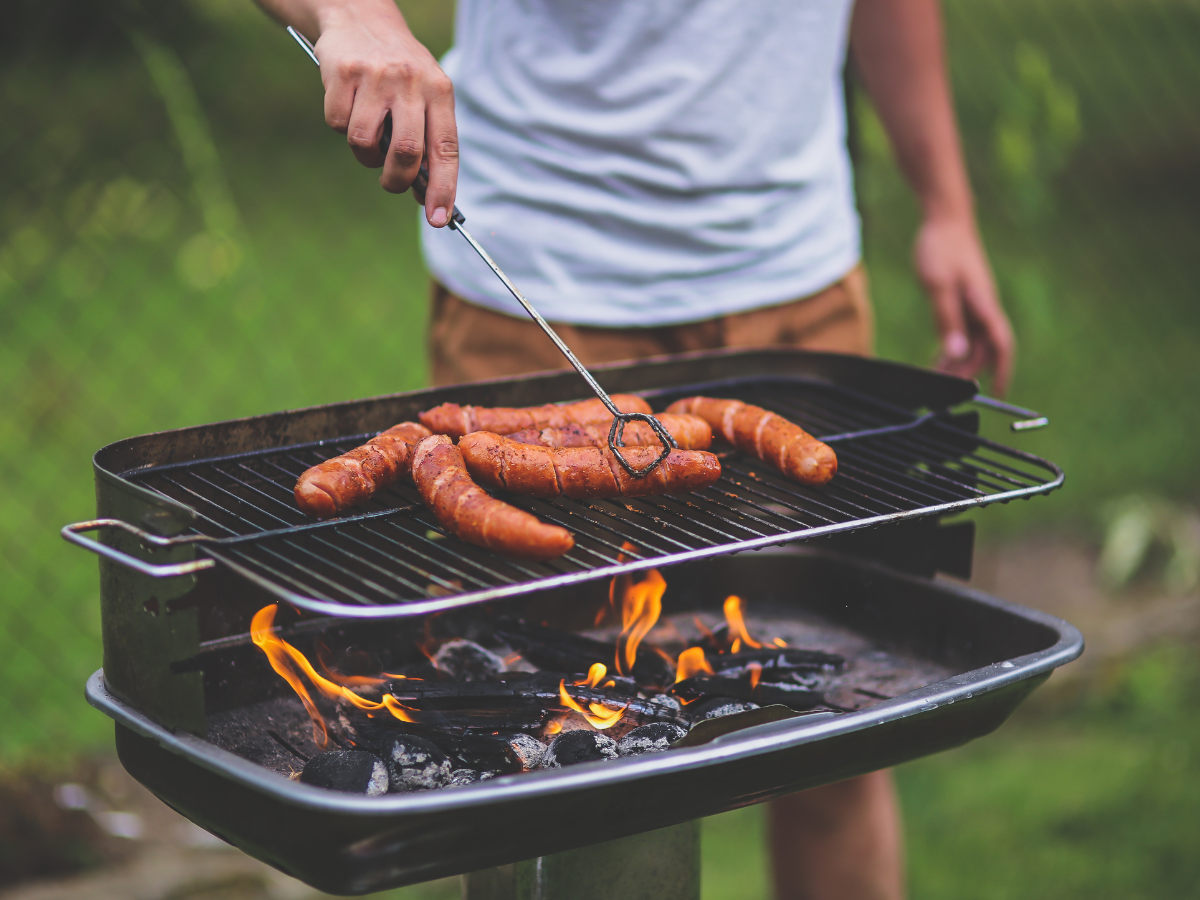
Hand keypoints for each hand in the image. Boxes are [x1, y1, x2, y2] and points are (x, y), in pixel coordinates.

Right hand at [315, 0, 457, 225]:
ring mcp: (376, 76)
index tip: (438, 219)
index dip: (443, 188)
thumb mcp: (424, 94)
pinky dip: (340, 126)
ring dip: (364, 154)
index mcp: (439, 91)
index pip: (446, 149)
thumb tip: (425, 194)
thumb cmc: (398, 70)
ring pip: (365, 142)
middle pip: (406, 153)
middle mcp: (411, 82)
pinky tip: (348, 105)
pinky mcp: (343, 73)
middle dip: (396, 180)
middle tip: (391, 183)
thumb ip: (428, 138)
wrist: (360, 15)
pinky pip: (337, 124)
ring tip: (368, 135)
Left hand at [913, 214, 1013, 394]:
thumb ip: (947, 319)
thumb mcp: (938, 286)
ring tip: (936, 379)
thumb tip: (957, 353)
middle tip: (944, 391)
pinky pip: (962, 331)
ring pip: (972, 343)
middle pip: (983, 350)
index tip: (998, 393)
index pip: (1001, 345)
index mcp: (984, 305)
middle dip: (968, 373)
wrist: (945, 220)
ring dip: (957, 362)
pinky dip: (952, 347)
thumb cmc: (942, 248)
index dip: (1002, 371)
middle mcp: (984, 308)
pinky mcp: (965, 300)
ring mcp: (975, 304)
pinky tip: (938, 359)